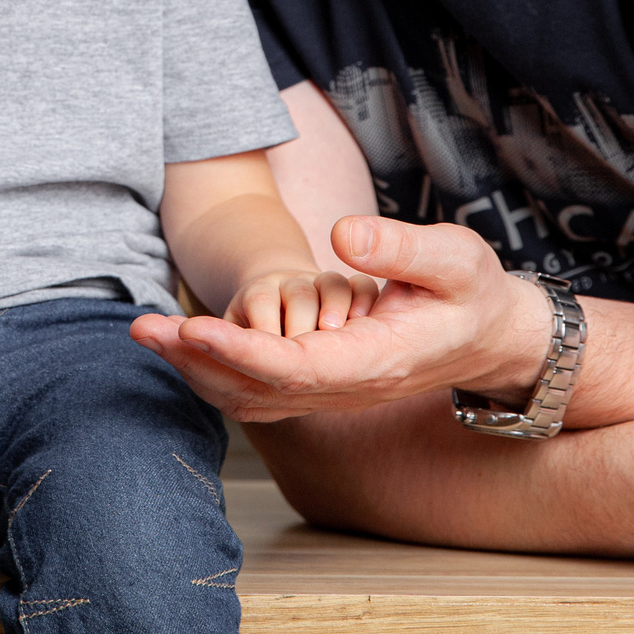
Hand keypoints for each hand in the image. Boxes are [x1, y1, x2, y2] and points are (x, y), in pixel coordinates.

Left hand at [133, 215, 549, 420]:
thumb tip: (342, 233)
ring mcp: (332, 393)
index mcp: (374, 361)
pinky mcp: (322, 385)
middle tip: (143, 328)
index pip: (293, 368)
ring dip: (196, 369)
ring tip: (148, 333)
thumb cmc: (472, 291)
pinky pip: (259, 393)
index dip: (239, 350)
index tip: (192, 324)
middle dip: (196, 360)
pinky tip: (184, 344)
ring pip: (252, 400)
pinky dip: (215, 373)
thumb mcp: (454, 258)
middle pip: (258, 391)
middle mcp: (347, 388)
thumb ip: (400, 248)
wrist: (490, 334)